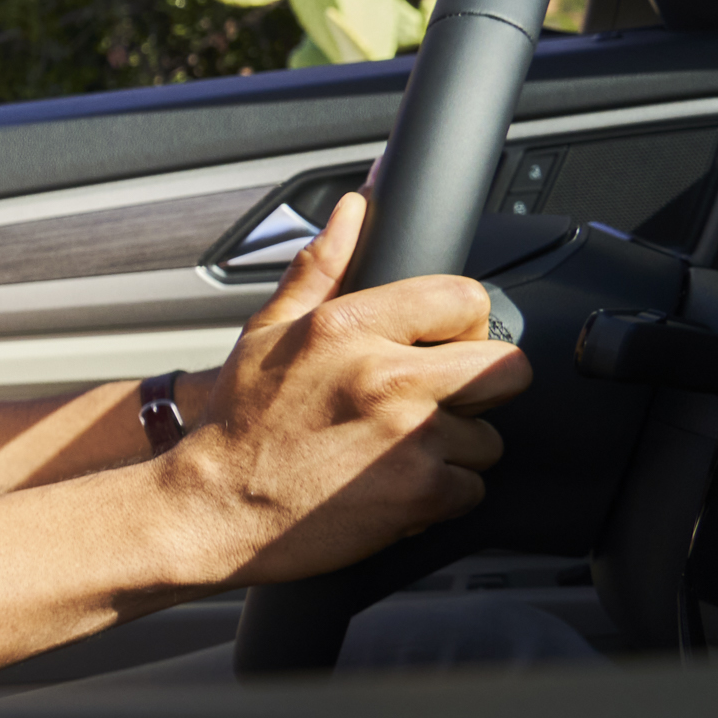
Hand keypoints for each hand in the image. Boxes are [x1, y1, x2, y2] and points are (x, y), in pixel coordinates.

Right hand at [153, 192, 528, 586]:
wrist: (211, 508)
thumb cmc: (240, 423)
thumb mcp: (267, 332)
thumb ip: (322, 268)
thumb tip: (355, 209)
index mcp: (350, 327)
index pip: (466, 299)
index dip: (464, 325)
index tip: (442, 347)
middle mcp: (387, 377)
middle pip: (506, 369)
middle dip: (479, 388)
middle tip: (434, 404)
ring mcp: (409, 438)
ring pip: (489, 438)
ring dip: (454, 450)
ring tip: (396, 453)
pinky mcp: (421, 493)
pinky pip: (472, 489)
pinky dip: (440, 496)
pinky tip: (393, 488)